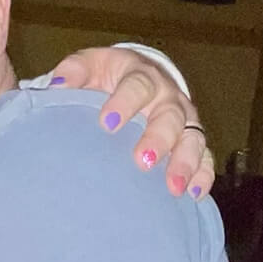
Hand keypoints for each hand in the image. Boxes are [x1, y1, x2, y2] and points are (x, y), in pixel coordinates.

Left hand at [48, 48, 214, 198]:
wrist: (137, 80)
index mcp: (141, 75)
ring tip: (173, 187)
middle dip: (158, 138)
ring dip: (185, 162)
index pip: (137, 85)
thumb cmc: (108, 78)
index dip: (125, 102)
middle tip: (142, 161)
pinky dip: (202, 176)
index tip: (107, 124)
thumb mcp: (90, 66)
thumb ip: (75, 72)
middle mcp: (167, 97)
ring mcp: (184, 120)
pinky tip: (194, 195)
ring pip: (193, 138)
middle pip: (170, 116)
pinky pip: (205, 158)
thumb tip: (57, 85)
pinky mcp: (194, 142)